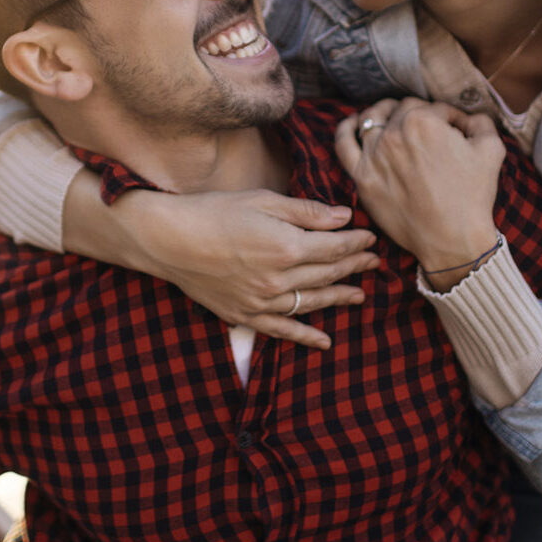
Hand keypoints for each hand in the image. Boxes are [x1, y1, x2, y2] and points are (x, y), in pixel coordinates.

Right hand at [99, 187, 378, 348]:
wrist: (168, 239)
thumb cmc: (212, 211)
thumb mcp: (262, 200)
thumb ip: (306, 212)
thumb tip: (344, 217)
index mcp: (287, 246)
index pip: (335, 247)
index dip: (356, 242)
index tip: (371, 238)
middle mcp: (279, 279)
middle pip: (328, 274)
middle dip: (354, 266)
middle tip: (373, 262)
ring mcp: (262, 302)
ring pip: (312, 303)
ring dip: (339, 298)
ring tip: (359, 295)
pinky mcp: (245, 315)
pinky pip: (283, 330)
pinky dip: (305, 337)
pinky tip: (324, 341)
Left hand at [335, 98, 503, 285]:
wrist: (451, 240)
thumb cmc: (472, 196)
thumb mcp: (491, 150)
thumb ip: (479, 122)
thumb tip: (466, 117)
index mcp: (424, 121)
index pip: (436, 108)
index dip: (450, 117)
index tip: (456, 130)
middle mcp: (393, 133)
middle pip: (404, 109)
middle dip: (420, 114)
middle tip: (431, 129)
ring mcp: (373, 155)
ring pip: (373, 118)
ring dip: (384, 112)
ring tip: (391, 115)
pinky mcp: (362, 176)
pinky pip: (344, 143)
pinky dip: (347, 128)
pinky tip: (355, 123)